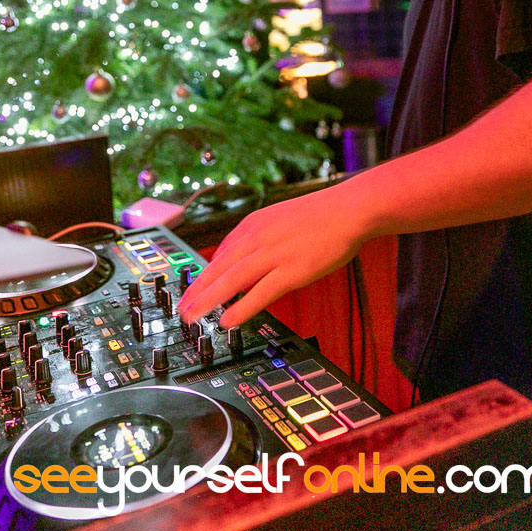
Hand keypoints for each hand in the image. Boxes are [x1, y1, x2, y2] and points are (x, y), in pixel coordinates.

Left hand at [178, 181, 369, 327]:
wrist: (349, 209)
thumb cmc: (321, 216)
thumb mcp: (280, 218)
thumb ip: (260, 238)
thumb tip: (245, 260)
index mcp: (254, 224)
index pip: (221, 253)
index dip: (204, 275)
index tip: (193, 290)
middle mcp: (259, 238)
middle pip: (219, 267)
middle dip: (197, 290)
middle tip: (182, 309)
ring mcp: (274, 254)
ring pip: (232, 280)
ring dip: (209, 300)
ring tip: (193, 317)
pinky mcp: (293, 270)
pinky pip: (261, 293)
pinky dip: (241, 308)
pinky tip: (228, 321)